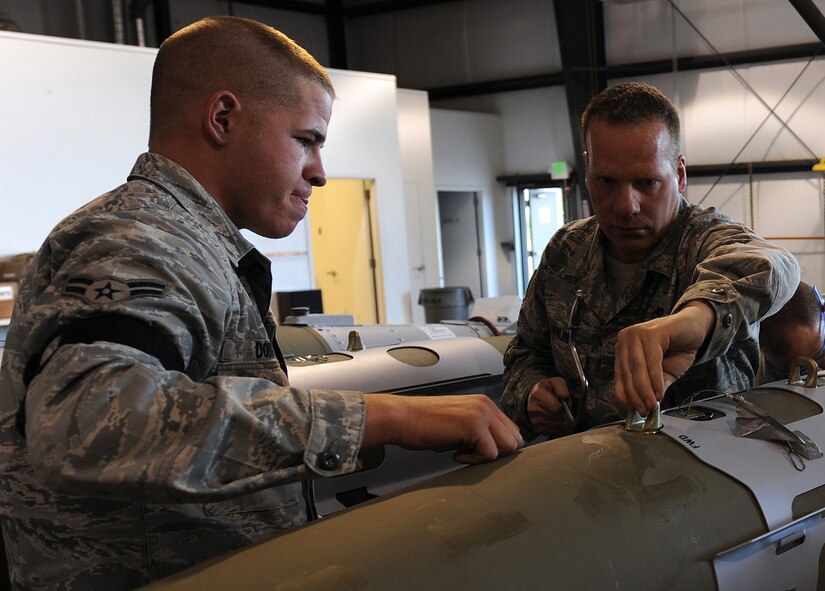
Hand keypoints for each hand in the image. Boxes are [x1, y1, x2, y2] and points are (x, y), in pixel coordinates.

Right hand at [363, 394, 523, 463]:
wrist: (401, 417)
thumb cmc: (423, 424)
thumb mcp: (458, 424)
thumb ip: (479, 431)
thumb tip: (496, 450)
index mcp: (484, 404)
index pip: (511, 431)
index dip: (497, 447)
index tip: (474, 450)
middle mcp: (486, 405)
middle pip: (515, 439)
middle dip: (496, 453)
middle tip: (470, 453)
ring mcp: (481, 413)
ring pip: (508, 446)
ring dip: (487, 456)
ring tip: (463, 452)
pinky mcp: (474, 425)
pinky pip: (490, 454)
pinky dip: (474, 460)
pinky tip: (455, 453)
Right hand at [526, 376, 571, 434]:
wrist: (535, 397)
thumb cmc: (548, 390)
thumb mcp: (556, 382)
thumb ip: (562, 387)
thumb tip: (564, 396)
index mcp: (537, 394)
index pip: (557, 408)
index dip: (564, 406)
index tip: (561, 402)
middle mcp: (533, 408)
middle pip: (558, 417)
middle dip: (563, 413)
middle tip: (560, 407)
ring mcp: (534, 419)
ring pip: (557, 425)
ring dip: (561, 420)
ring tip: (556, 412)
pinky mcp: (536, 428)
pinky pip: (553, 431)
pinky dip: (556, 426)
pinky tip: (553, 418)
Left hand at [614, 301, 713, 415]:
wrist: (695, 327)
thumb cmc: (677, 348)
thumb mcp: (664, 373)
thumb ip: (653, 386)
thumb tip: (644, 406)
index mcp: (624, 349)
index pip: (619, 376)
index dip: (625, 396)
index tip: (632, 412)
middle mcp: (626, 339)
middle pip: (627, 373)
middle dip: (635, 396)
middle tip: (644, 411)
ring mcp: (637, 334)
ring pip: (637, 368)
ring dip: (644, 390)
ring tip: (652, 404)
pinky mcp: (652, 332)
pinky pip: (651, 360)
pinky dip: (655, 379)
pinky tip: (659, 392)